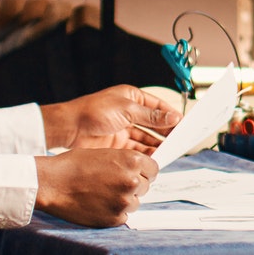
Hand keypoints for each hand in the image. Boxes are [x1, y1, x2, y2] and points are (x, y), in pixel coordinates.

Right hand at [34, 149, 156, 226]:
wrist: (52, 183)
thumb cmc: (73, 165)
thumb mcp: (104, 154)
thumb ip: (125, 162)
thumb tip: (139, 170)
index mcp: (131, 161)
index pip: (153, 170)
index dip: (144, 172)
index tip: (137, 174)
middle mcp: (132, 181)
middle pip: (145, 187)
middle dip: (133, 186)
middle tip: (112, 184)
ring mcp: (124, 202)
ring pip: (135, 202)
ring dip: (124, 200)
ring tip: (102, 194)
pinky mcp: (115, 218)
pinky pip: (123, 216)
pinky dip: (114, 212)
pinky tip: (98, 204)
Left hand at [41, 85, 181, 152]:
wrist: (68, 128)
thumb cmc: (93, 112)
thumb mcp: (126, 111)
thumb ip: (151, 117)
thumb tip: (174, 117)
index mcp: (132, 97)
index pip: (158, 107)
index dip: (171, 116)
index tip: (185, 125)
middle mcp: (129, 112)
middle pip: (154, 124)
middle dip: (167, 132)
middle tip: (182, 141)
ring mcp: (123, 129)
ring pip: (147, 138)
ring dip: (158, 144)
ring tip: (171, 151)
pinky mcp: (117, 144)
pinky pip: (137, 148)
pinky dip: (147, 153)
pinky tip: (156, 157)